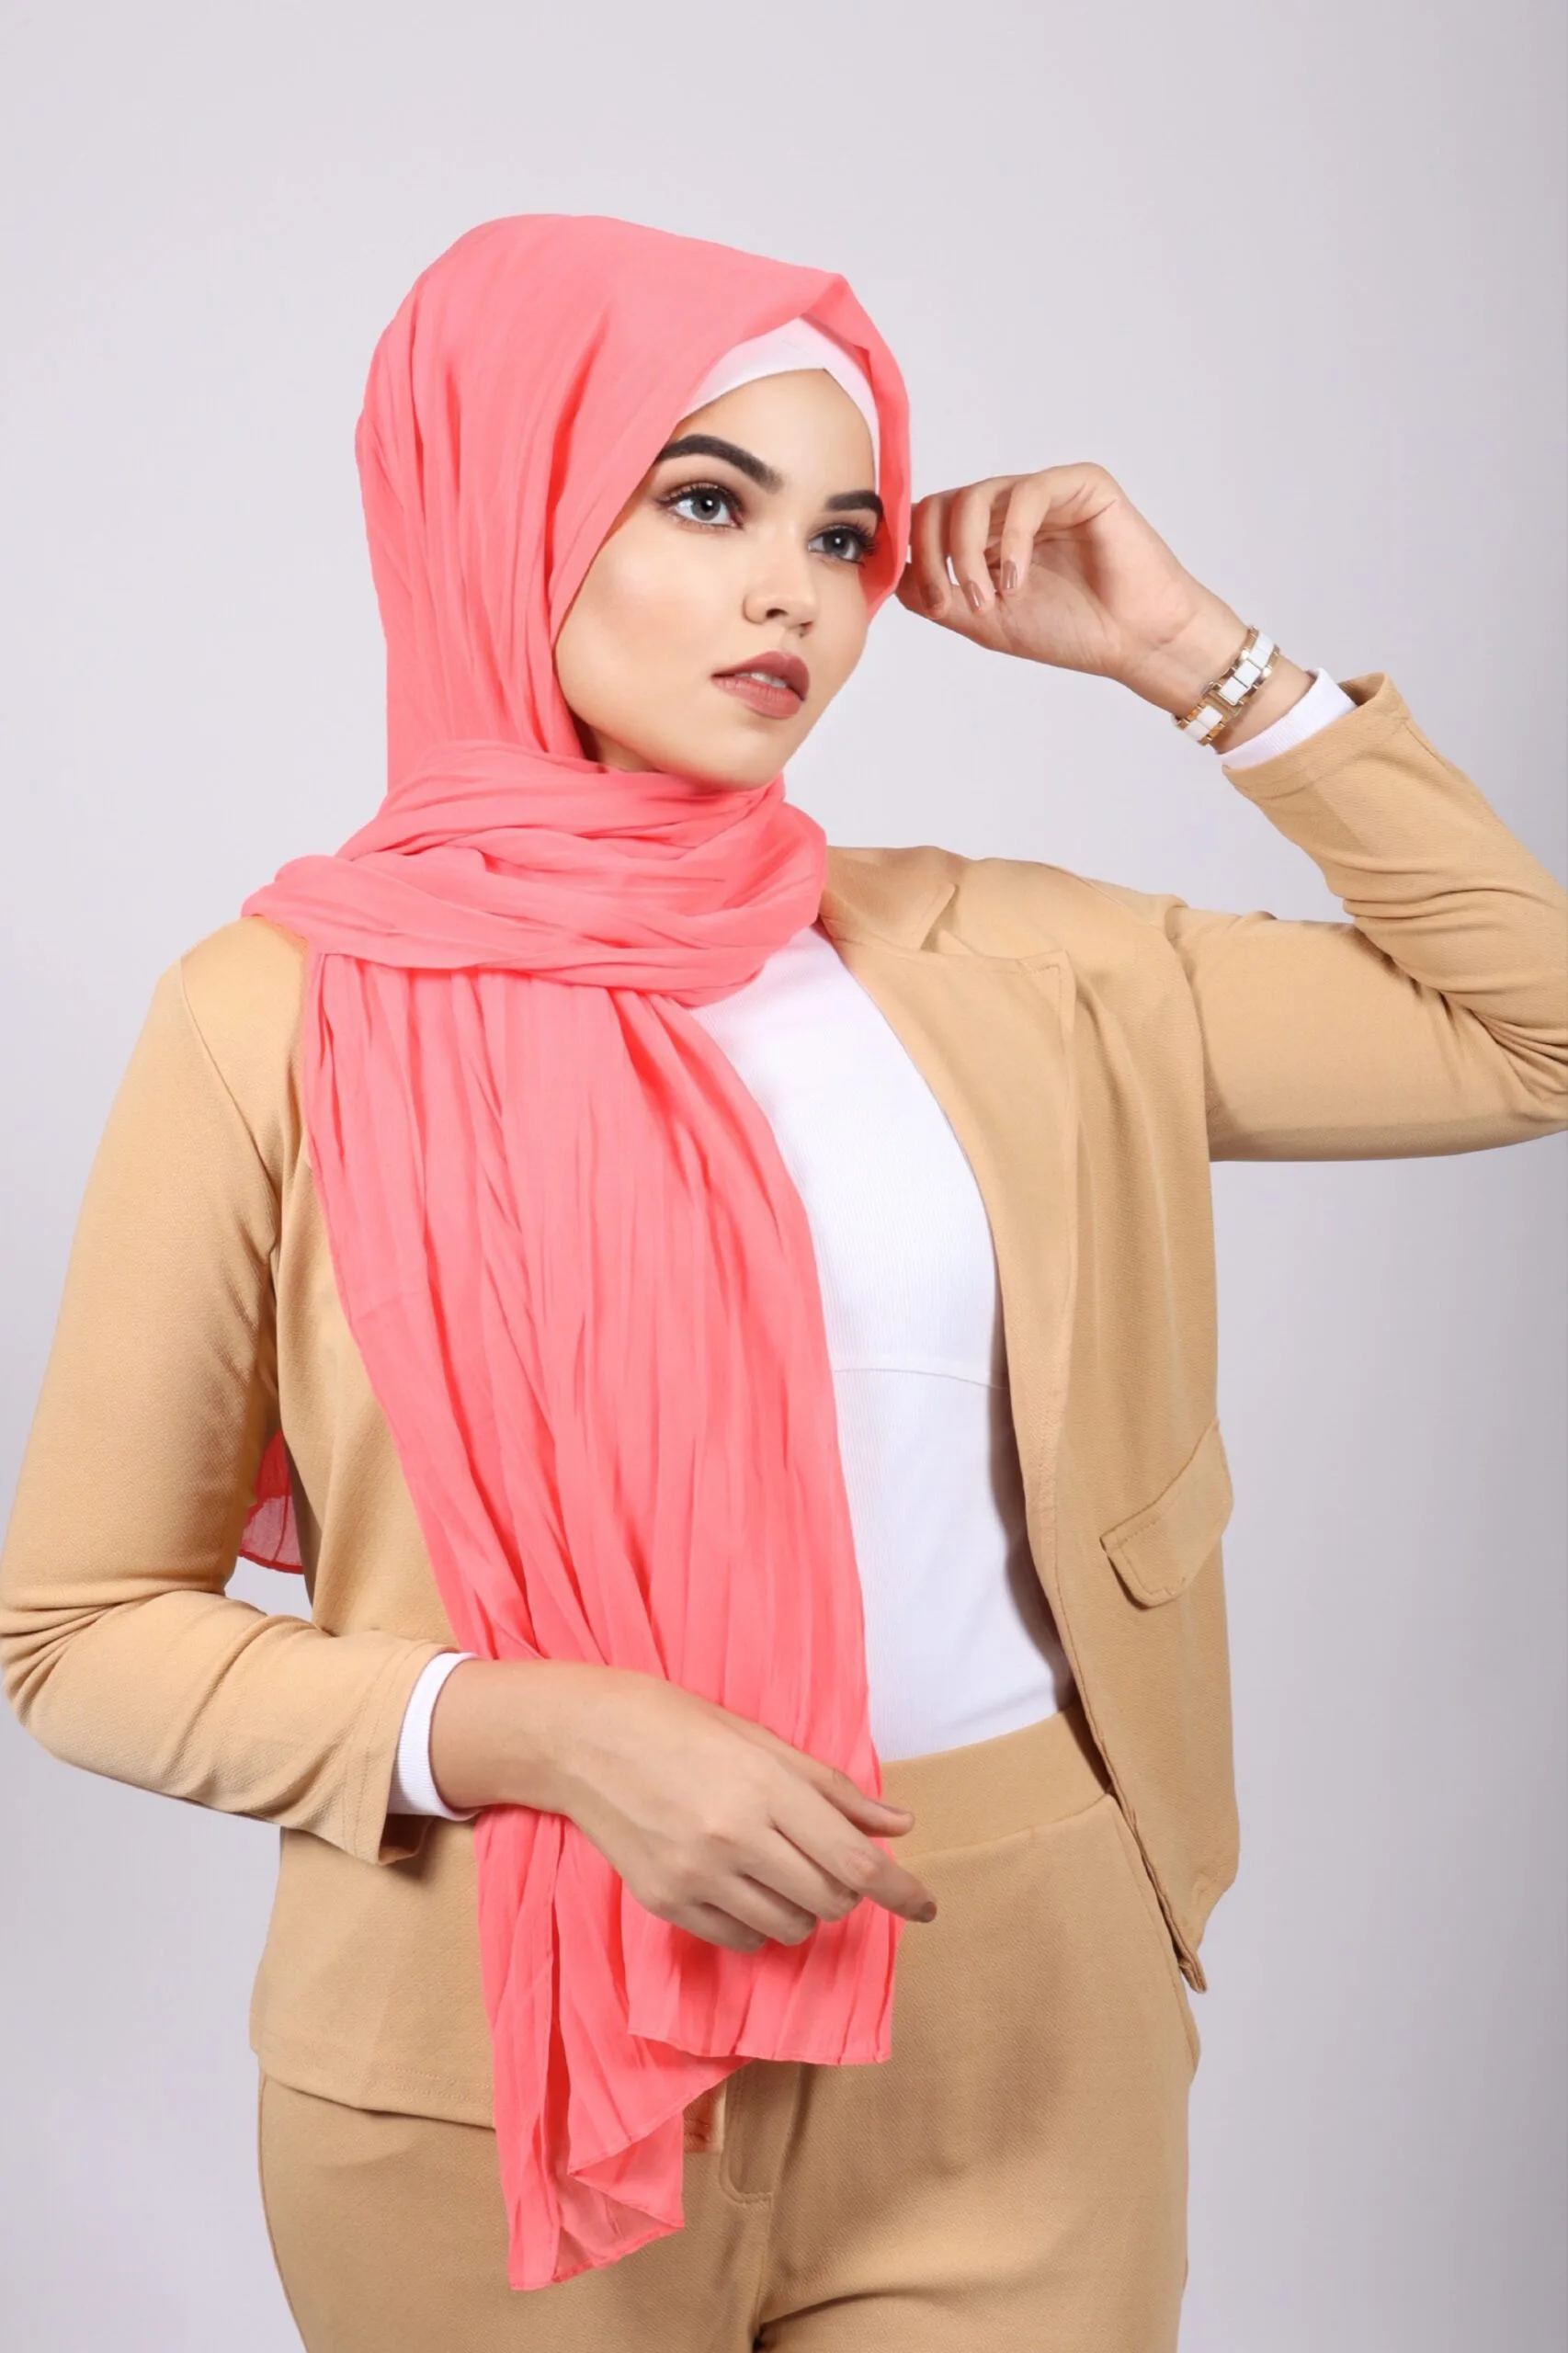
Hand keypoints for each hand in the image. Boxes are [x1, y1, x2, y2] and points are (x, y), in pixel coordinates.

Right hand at [430, 1657, 937, 1954]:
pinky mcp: (666, 1903)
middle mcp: (734, 1839)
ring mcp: (697, 1877)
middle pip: (830, 1900)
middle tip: (829, 1859)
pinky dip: (758, 1922)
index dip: (902, 1892)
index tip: (927, 1907)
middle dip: (846, 1890)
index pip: (856, 1862)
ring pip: (789, 1927)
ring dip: (803, 1907)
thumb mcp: (762, 1741)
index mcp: (765, 1789)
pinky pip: (740, 1939)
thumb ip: (833, 1790)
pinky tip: (742, 1885)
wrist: (584, 1739)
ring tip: (779, 1867)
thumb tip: (899, 1827)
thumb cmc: (678, 1723)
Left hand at [895, 460, 1311, 738]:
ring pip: (977, 496)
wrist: (1134, 641)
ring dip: (969, 553)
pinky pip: (1028, 493)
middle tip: (951, 601)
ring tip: (992, 600)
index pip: (929, 521)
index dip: (916, 554)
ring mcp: (1045, 493)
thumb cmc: (1072, 631)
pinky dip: (1013, 540)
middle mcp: (1011, 509)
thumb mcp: (985, 622)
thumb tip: (892, 574)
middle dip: (935, 555)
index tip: (932, 601)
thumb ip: (938, 597)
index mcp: (987, 537)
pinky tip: (1019, 580)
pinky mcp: (1082, 484)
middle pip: (944, 503)